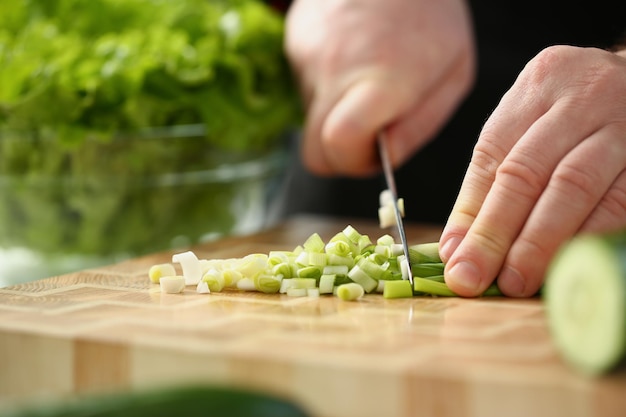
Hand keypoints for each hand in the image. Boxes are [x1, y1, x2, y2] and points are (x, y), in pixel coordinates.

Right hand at [284, 0, 474, 175]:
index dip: (355, 163)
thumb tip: (385, 162)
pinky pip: (307, 89)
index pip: (340, 146)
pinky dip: (327, 88)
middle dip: (340, 156)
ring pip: (311, 120)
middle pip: (314, 152)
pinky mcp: (295, 44)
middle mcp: (336, 72)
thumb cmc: (432, 14)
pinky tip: (351, 61)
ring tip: (365, 81)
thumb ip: (420, 126)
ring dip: (336, 116)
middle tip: (368, 134)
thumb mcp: (454, 74)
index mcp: (383, 81)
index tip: (375, 152)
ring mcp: (308, 57)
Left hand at [440, 45, 625, 297]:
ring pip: (575, 187)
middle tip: (476, 278)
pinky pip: (620, 203)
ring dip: (540, 242)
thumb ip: (490, 181)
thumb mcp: (531, 125)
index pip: (494, 155)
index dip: (472, 213)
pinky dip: (588, 237)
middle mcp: (584, 97)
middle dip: (496, 232)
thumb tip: (455, 249)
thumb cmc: (578, 114)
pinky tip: (566, 265)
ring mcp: (625, 125)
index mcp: (541, 84)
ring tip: (516, 281)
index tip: (456, 259)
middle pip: (528, 171)